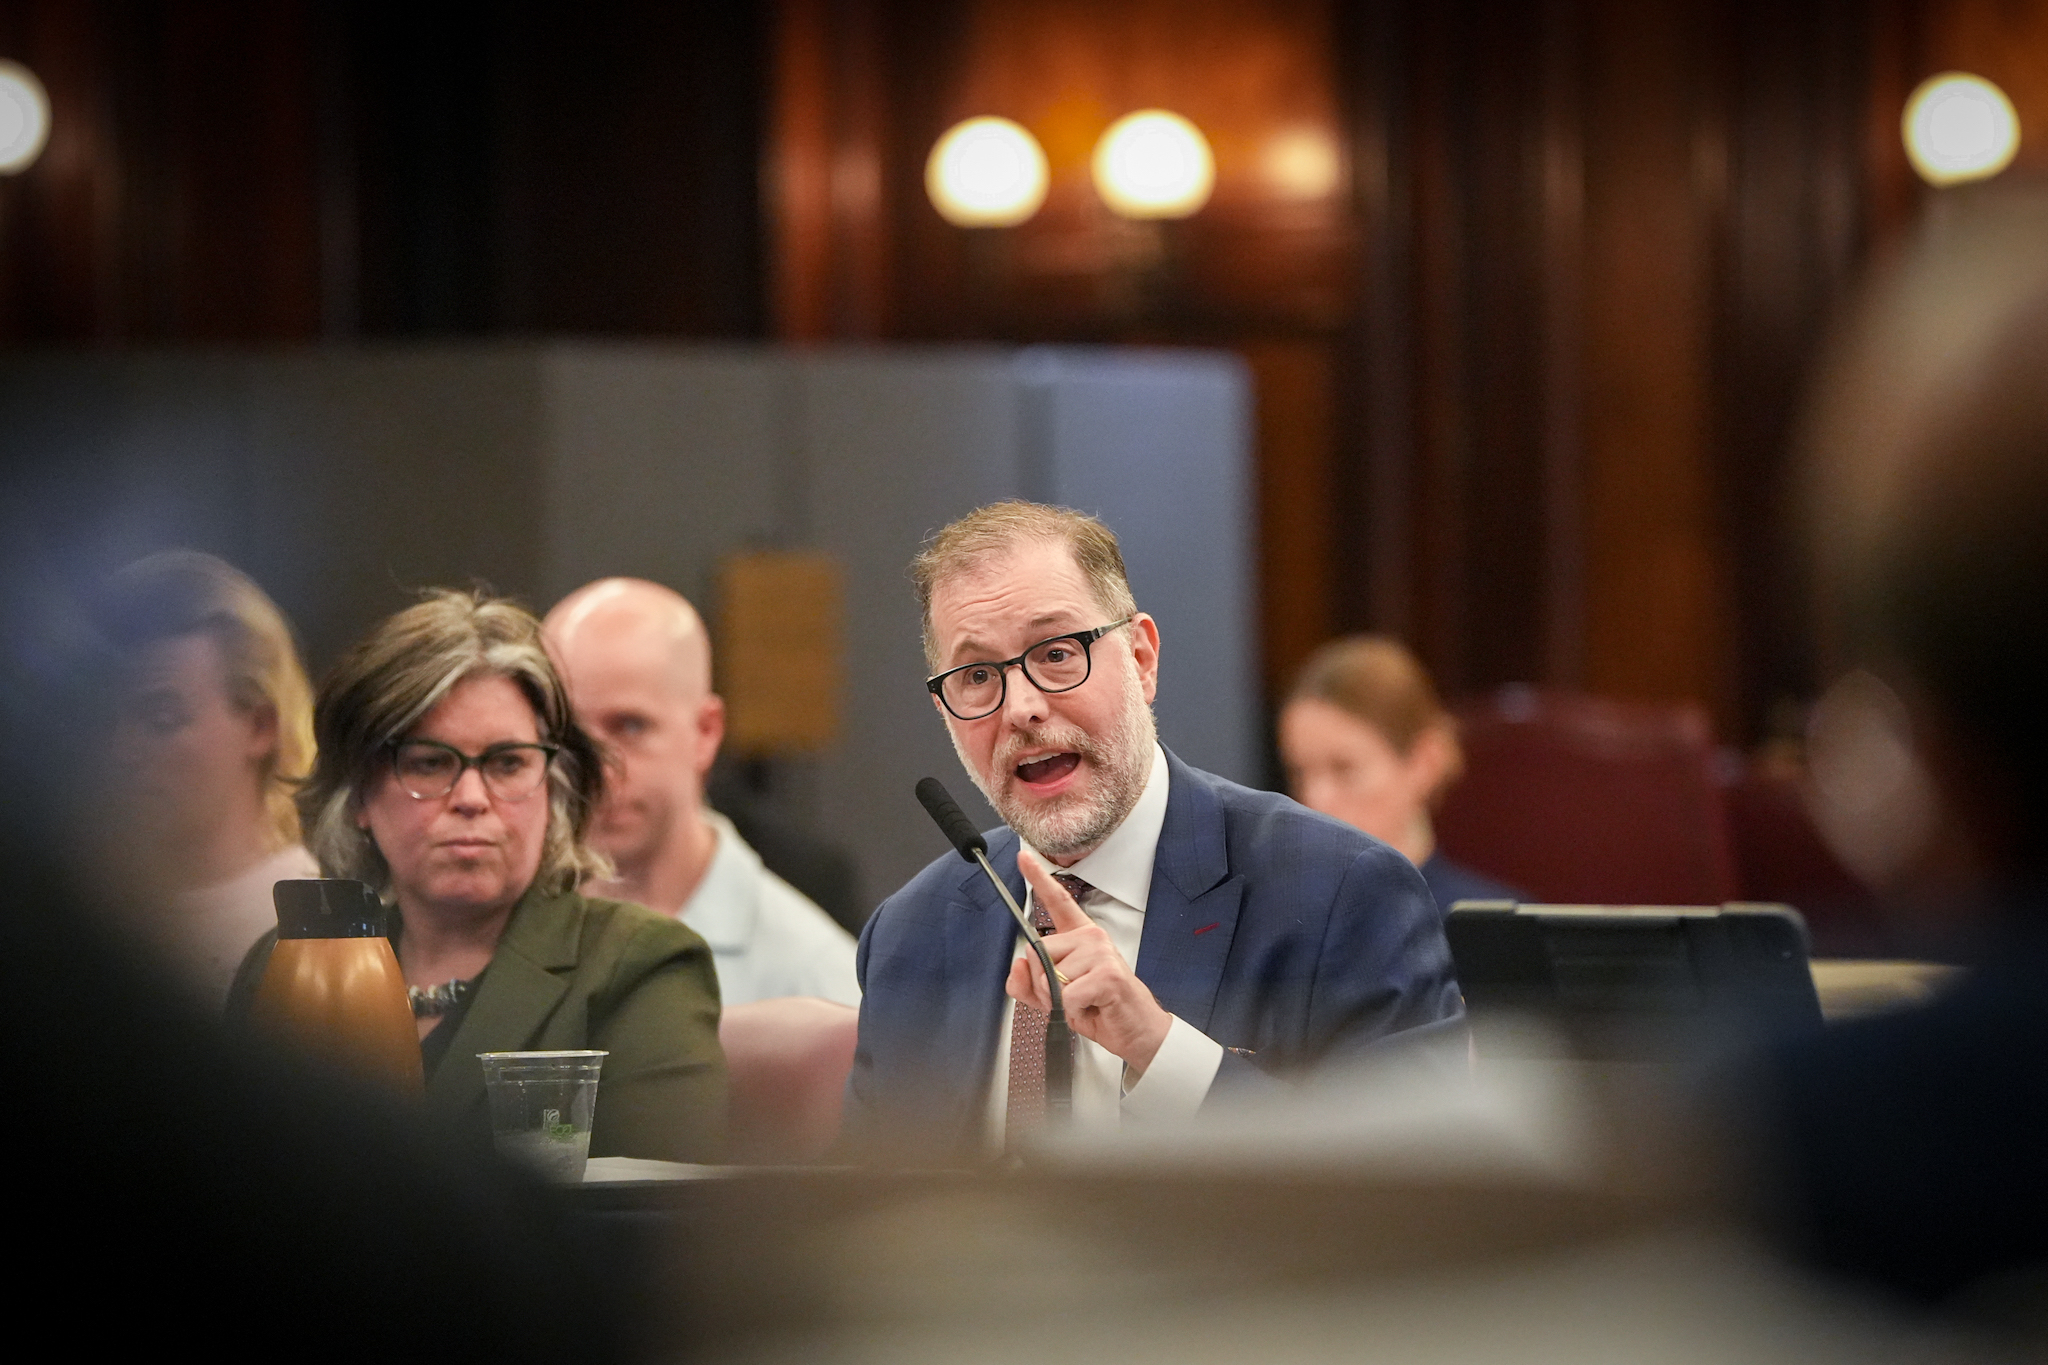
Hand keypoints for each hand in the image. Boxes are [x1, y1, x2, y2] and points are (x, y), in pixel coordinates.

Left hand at [1006, 848, 1173, 1078]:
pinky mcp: (1107, 974)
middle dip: (1042, 985)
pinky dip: (1072, 1010)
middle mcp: (1091, 937)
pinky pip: (1066, 994)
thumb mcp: (1054, 997)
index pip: (1057, 902)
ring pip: (1050, 976)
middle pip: (1037, 952)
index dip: (1038, 878)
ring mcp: (1101, 952)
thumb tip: (1019, 965)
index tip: (1023, 856)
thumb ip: (1028, 984)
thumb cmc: (1099, 1008)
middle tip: (1069, 996)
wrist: (1136, 1031)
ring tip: (1084, 1003)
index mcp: (1080, 937)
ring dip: (1059, 1001)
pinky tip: (1091, 1008)